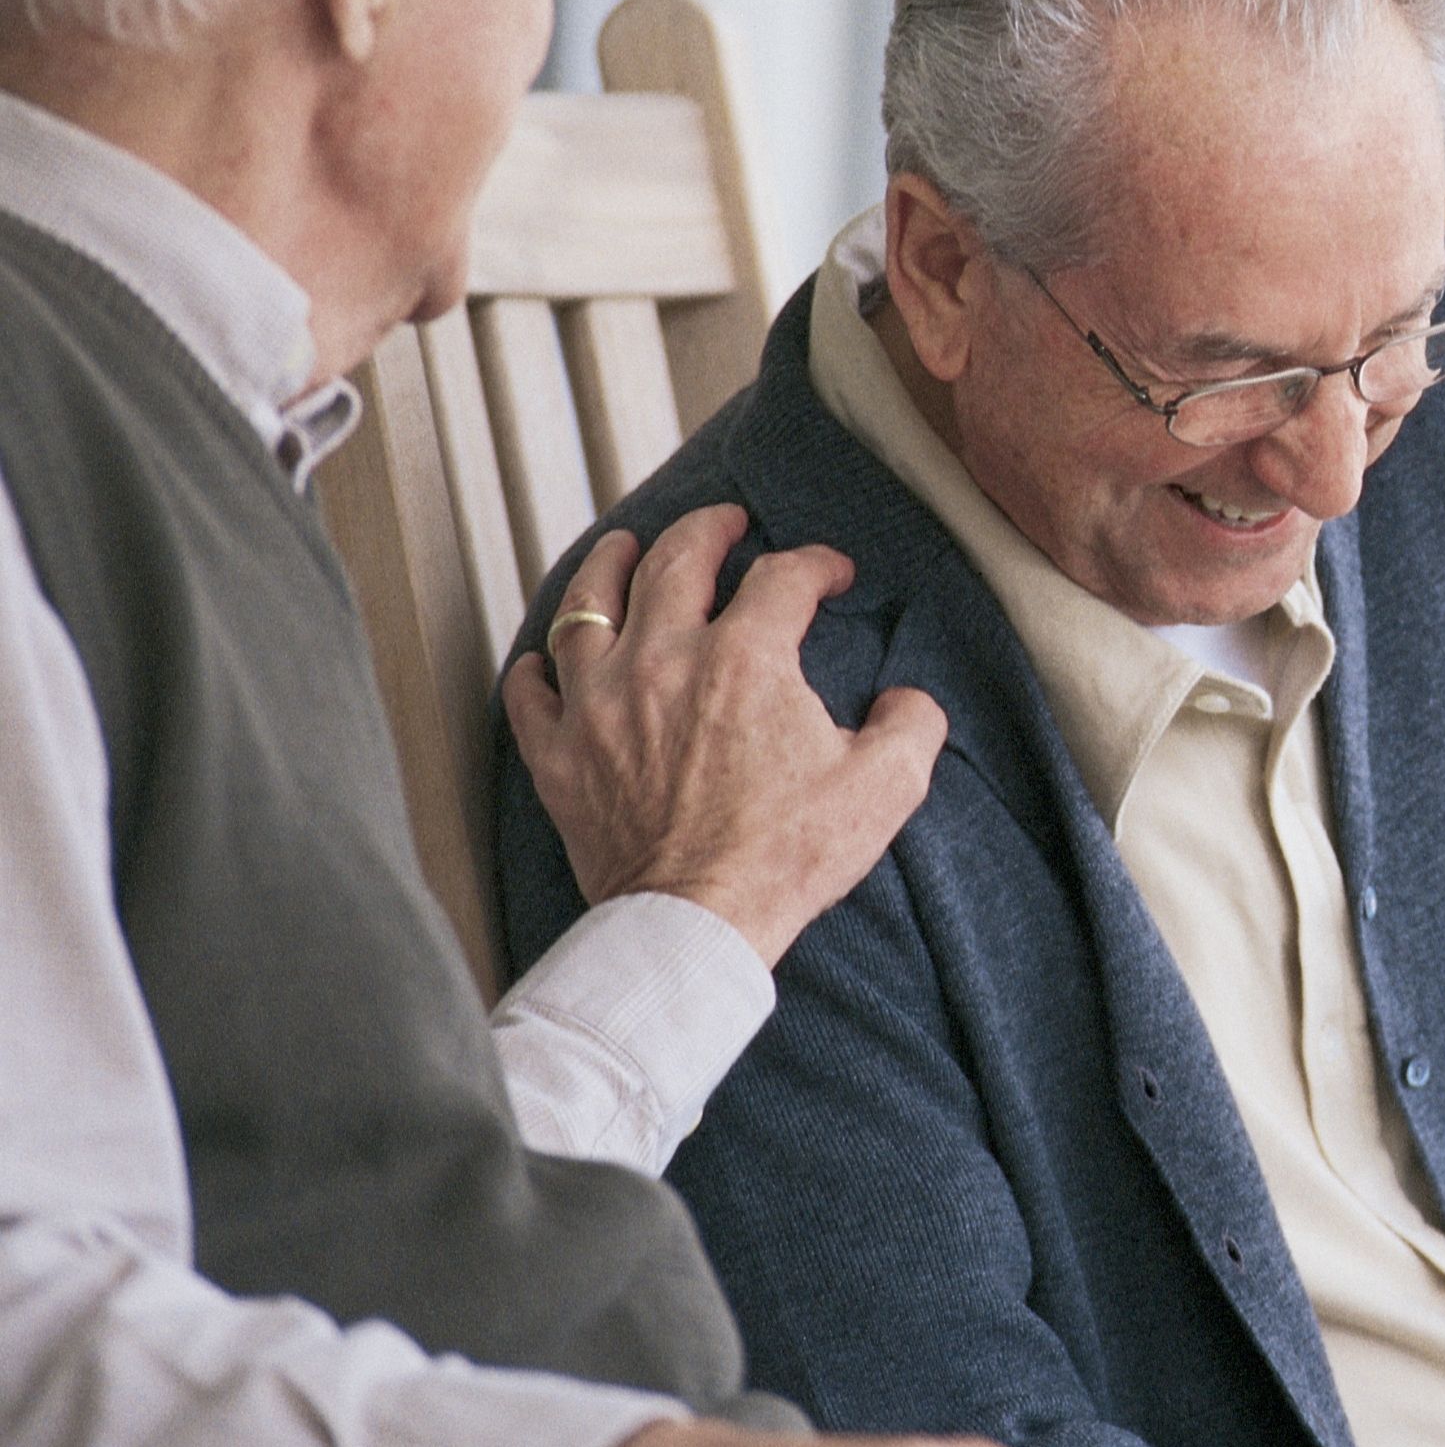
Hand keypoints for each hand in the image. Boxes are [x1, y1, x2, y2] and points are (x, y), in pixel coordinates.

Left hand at [503, 505, 946, 964]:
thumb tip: (908, 699)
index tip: (832, 575)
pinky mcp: (559, 756)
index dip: (816, 564)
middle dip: (708, 529)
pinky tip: (546, 659)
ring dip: (609, 563)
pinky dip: (536, 667)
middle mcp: (663, 660)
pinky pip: (530, 692)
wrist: (695, 924)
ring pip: (588, 603)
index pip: (782, 577)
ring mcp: (599, 704)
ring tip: (623, 546)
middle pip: (675, 560)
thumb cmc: (787, 856)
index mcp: (745, 658)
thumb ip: (912, 723)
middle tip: (725, 522)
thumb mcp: (885, 786)